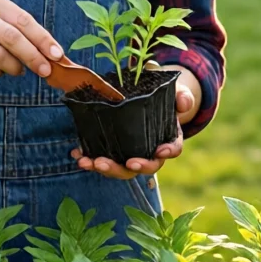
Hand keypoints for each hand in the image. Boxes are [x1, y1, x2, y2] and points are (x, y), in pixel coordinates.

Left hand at [72, 79, 197, 179]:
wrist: (150, 100)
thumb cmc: (165, 98)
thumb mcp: (175, 92)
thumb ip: (181, 96)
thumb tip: (183, 103)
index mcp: (169, 139)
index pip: (172, 149)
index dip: (167, 152)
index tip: (159, 151)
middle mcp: (151, 152)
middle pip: (143, 167)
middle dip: (126, 168)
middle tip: (110, 162)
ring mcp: (133, 154)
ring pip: (121, 169)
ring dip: (104, 168)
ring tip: (87, 162)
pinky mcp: (116, 152)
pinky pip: (105, 160)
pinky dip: (90, 158)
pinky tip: (77, 154)